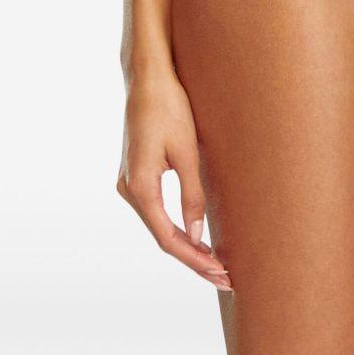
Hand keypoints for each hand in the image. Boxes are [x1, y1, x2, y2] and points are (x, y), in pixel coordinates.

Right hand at [117, 67, 231, 290]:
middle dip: (193, 258)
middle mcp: (128, 189)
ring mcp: (129, 182)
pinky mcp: (135, 174)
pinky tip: (194, 236)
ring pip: (158, 225)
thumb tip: (195, 235)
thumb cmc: (170, 107)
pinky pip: (156, 210)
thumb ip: (191, 196)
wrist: (147, 77)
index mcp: (139, 187)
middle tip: (225, 277)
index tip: (220, 273)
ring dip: (185, 244)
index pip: (168, 238)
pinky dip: (175, 226)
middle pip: (162, 236)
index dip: (195, 259)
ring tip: (215, 262)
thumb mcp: (186, 151)